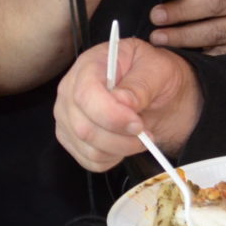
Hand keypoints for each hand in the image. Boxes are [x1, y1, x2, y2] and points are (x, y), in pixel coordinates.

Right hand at [53, 35, 199, 171]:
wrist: (158, 93)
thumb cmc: (155, 76)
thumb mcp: (158, 70)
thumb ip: (141, 84)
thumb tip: (123, 102)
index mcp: (90, 65)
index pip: (85, 94)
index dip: (110, 115)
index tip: (138, 124)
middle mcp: (70, 90)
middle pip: (84, 127)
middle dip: (121, 138)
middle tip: (146, 133)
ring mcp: (67, 116)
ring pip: (88, 148)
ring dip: (121, 149)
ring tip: (140, 137)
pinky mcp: (72, 138)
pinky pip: (89, 160)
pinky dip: (112, 159)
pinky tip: (124, 144)